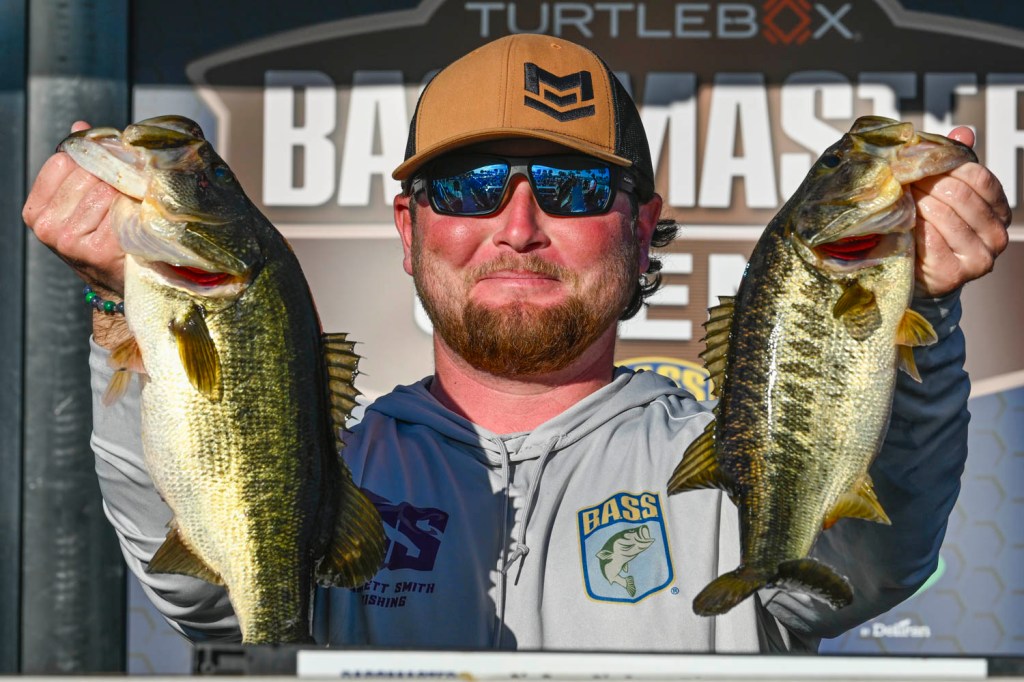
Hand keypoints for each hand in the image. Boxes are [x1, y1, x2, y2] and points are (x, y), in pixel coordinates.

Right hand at [22, 121, 125, 296]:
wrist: (120, 282)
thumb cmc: (105, 238)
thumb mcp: (83, 201)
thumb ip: (79, 165)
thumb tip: (80, 126)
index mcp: (36, 210)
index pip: (64, 161)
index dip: (93, 157)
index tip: (111, 165)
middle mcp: (47, 226)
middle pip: (87, 174)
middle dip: (113, 175)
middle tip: (130, 188)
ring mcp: (69, 240)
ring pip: (104, 190)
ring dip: (126, 193)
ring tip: (133, 208)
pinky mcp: (96, 250)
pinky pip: (120, 211)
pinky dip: (134, 212)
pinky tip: (137, 223)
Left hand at [910, 127, 1010, 296]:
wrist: (921, 274)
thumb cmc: (934, 227)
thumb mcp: (947, 194)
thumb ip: (957, 165)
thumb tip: (962, 131)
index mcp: (1001, 211)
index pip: (980, 178)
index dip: (948, 166)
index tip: (920, 160)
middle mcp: (997, 236)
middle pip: (960, 195)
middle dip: (927, 182)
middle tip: (901, 175)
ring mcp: (978, 259)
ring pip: (944, 216)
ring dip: (916, 201)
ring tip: (898, 194)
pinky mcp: (954, 274)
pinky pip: (930, 240)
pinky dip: (912, 226)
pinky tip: (900, 219)